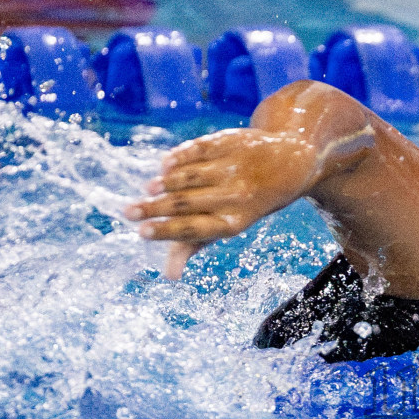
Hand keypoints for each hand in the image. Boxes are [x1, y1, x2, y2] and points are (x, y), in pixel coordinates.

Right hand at [123, 128, 318, 279]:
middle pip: (188, 203)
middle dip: (154, 208)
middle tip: (128, 212)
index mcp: (235, 221)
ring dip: (166, 183)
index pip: (195, 229)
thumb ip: (194, 244)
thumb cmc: (248, 203)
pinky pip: (199, 149)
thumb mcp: (228, 224)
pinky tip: (164, 165)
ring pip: (192, 176)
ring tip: (148, 189)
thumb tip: (170, 275)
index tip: (141, 232)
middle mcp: (237, 195)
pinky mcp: (232, 142)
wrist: (289, 163)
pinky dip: (180, 157)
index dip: (167, 231)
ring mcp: (235, 167)